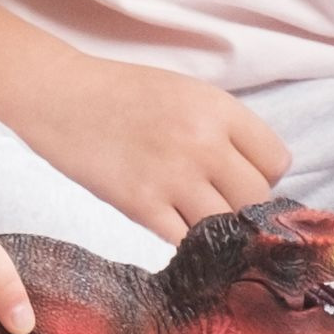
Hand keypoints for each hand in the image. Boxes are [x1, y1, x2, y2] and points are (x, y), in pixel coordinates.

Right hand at [17, 57, 287, 238]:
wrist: (56, 95)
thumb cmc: (119, 93)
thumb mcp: (183, 92)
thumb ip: (222, 128)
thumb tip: (254, 175)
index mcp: (218, 108)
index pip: (277, 161)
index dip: (262, 175)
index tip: (238, 178)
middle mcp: (203, 142)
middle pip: (257, 200)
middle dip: (243, 208)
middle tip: (216, 203)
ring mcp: (173, 176)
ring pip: (227, 227)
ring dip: (216, 230)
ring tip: (194, 218)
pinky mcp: (141, 204)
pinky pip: (185, 240)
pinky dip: (184, 241)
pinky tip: (170, 226)